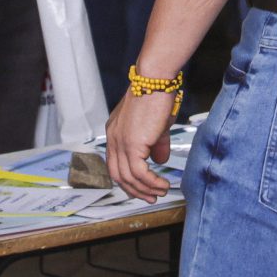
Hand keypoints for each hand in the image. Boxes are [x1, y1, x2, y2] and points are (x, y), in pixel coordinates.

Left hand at [104, 87, 175, 201]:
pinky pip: (139, 173)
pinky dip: (151, 182)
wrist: (155, 80)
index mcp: (115, 133)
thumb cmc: (157, 95)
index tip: (142, 188)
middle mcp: (113, 139)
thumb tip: (160, 160)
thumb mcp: (156, 124)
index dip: (128, 179)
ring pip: (128, 178)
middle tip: (151, 197)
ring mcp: (120, 142)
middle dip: (135, 190)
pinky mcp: (132, 144)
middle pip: (118, 175)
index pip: (115, 164)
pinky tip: (163, 184)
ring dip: (146, 189)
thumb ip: (156, 144)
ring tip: (161, 192)